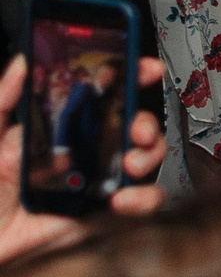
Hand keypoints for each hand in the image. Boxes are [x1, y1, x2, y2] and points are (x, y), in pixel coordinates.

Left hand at [0, 54, 167, 264]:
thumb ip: (4, 101)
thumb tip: (21, 64)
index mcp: (64, 129)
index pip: (107, 96)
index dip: (132, 78)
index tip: (143, 69)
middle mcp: (89, 151)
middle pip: (138, 124)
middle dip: (147, 121)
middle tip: (136, 128)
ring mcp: (102, 180)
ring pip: (149, 157)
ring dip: (150, 155)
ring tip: (130, 163)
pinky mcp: (108, 211)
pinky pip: (144, 201)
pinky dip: (143, 198)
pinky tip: (121, 199)